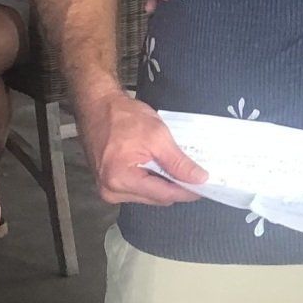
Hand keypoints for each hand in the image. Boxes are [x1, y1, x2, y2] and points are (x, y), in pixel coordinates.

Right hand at [75, 84, 205, 205]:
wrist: (96, 105)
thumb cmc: (123, 117)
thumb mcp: (157, 136)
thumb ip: (178, 162)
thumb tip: (199, 179)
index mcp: (121, 180)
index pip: (164, 194)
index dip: (187, 191)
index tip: (206, 187)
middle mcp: (112, 191)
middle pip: (155, 197)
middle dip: (175, 187)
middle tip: (195, 175)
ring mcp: (108, 189)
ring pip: (147, 195)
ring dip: (163, 184)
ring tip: (177, 168)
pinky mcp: (108, 183)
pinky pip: (137, 188)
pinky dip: (151, 180)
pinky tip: (160, 168)